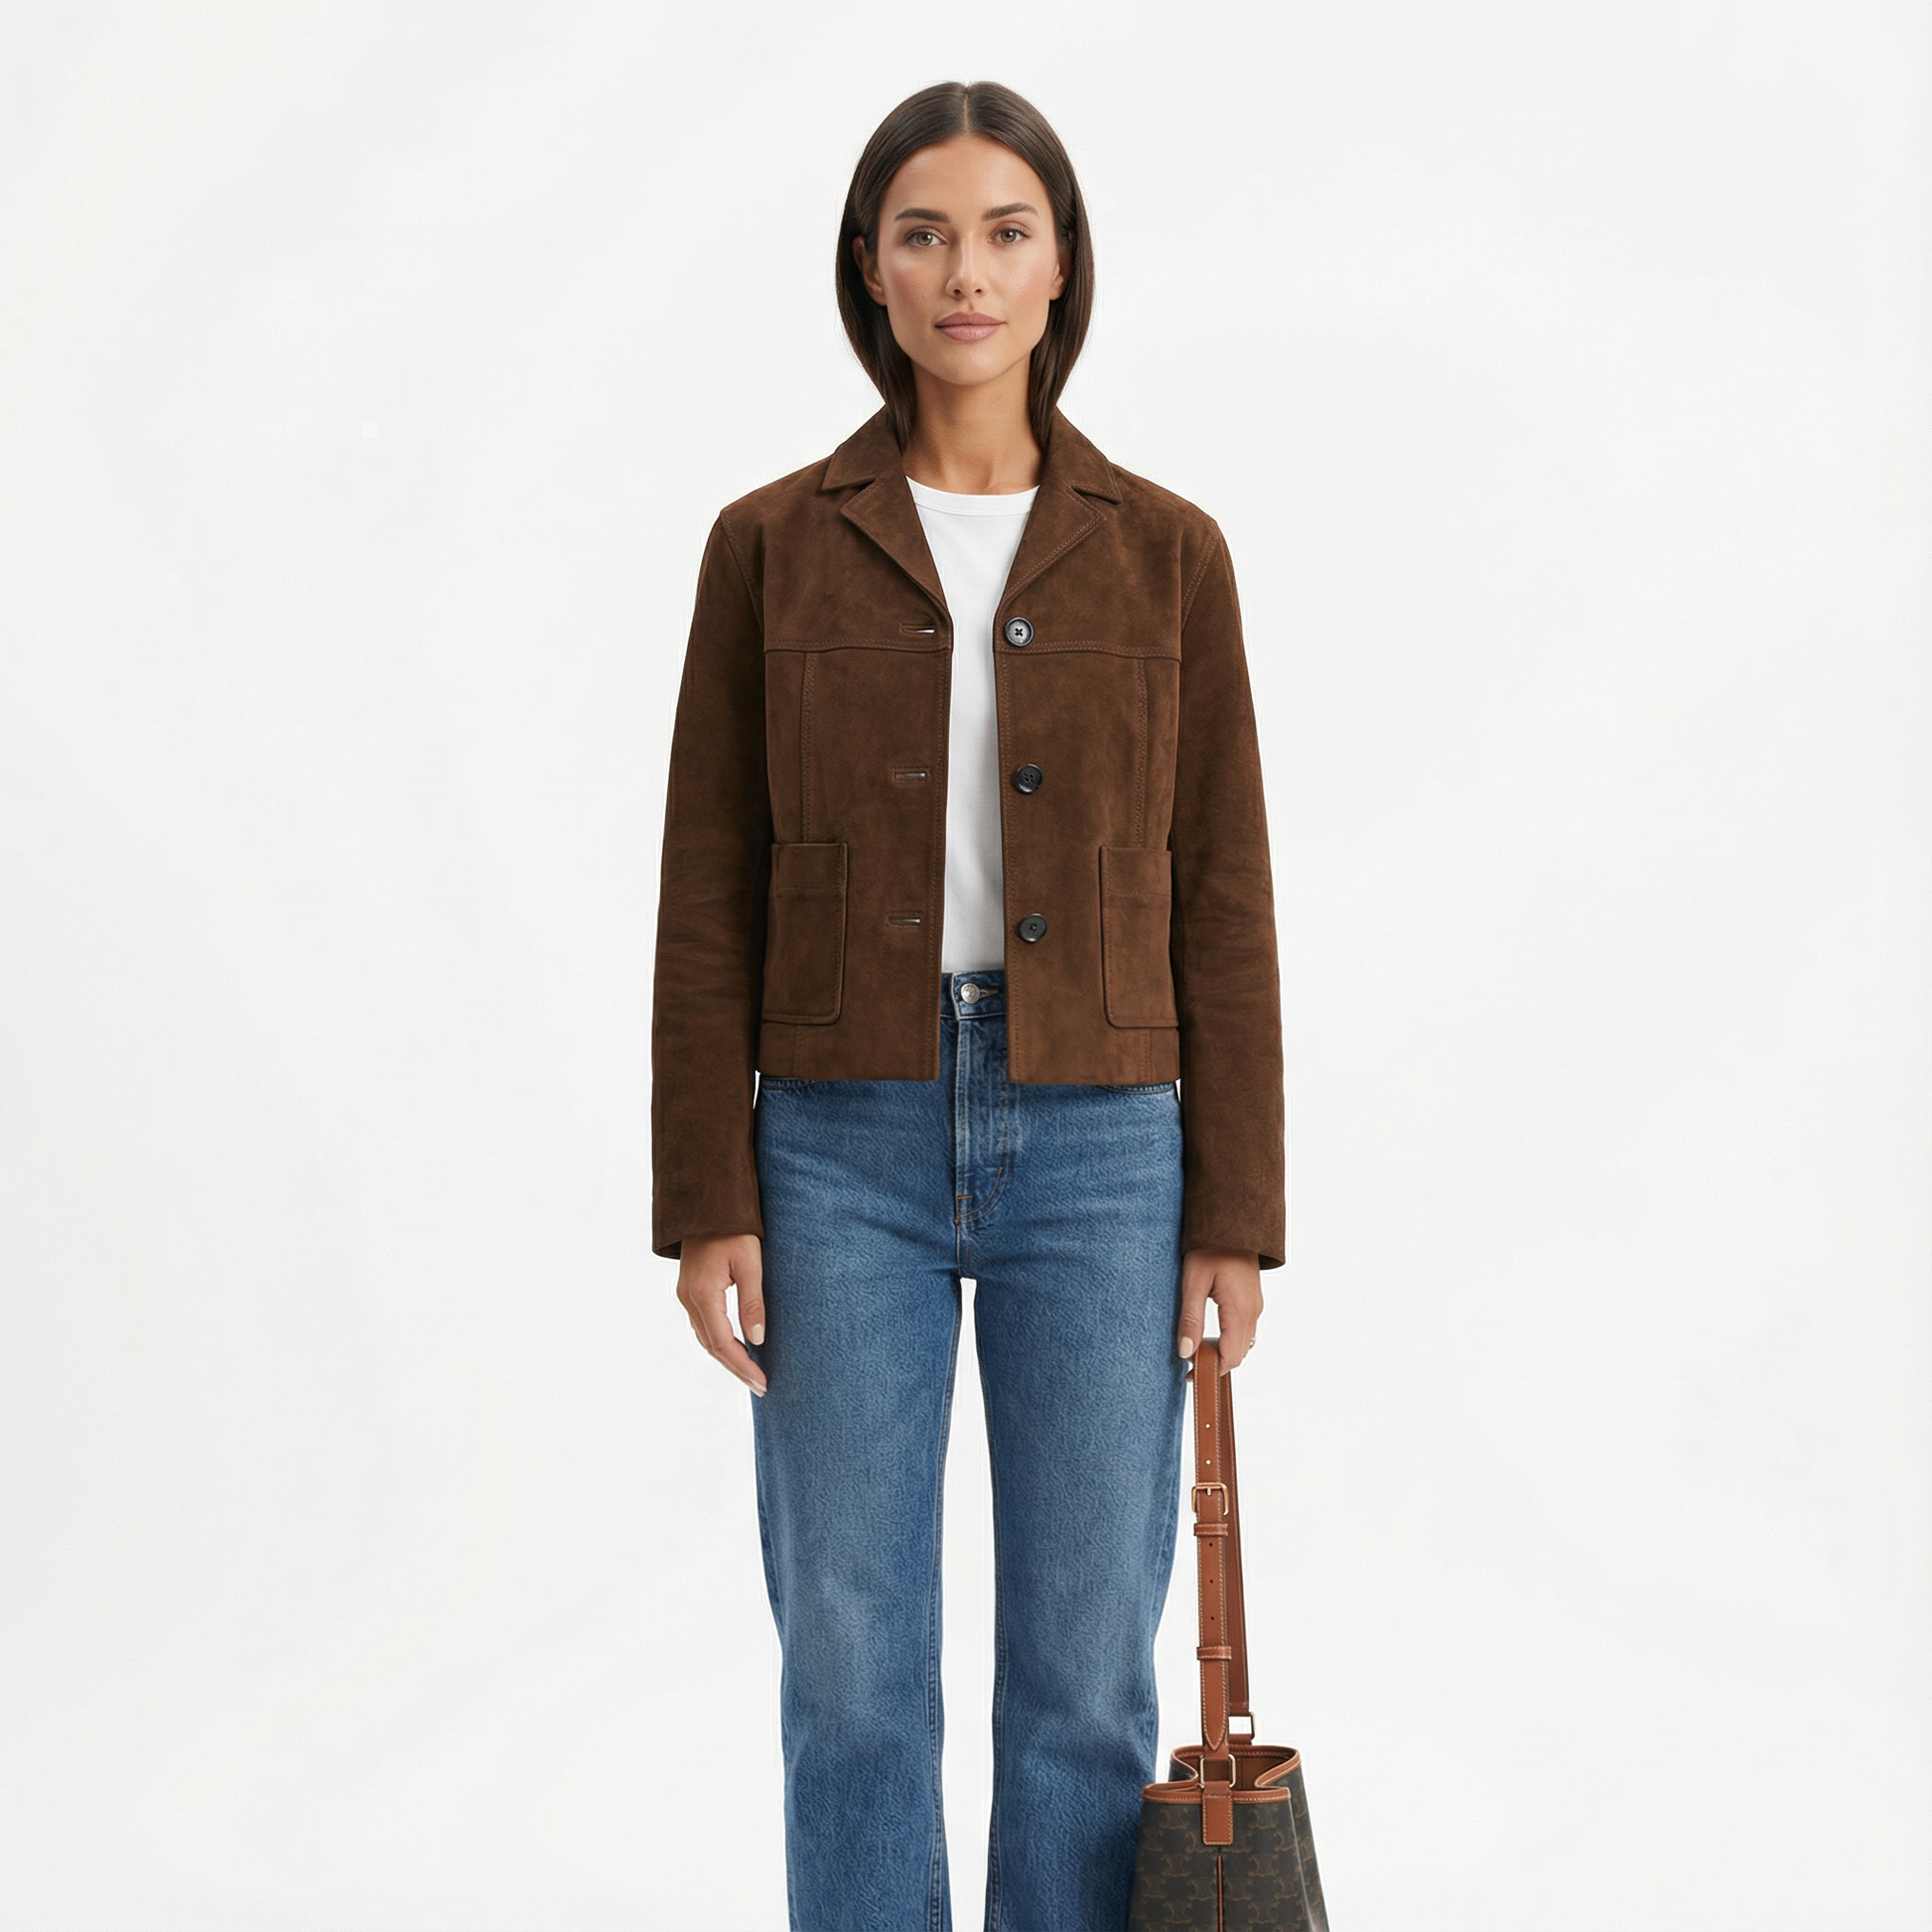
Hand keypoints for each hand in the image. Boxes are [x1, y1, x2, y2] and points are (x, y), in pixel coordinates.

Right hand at [676, 1232, 767, 1395]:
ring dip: (727, 1357)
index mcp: (703, 1294)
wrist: (707, 1203)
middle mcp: (688, 1298)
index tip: (762, 1383)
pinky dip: (719, 1341)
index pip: (723, 1343)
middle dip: (736, 1368)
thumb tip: (757, 1339)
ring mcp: (686, 1294)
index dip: (743, 1366)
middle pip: (711, 1346)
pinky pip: (703, 1325)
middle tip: (760, 1386)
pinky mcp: (690, 1289)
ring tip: (751, 1373)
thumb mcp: (750, 1262)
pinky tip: (736, 1347)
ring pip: (705, 1337)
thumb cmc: (733, 1228)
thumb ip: (752, 1302)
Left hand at [1176, 1247, 1262, 1369]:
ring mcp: (1255, 1305)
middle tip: (1189, 1365)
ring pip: (1242, 1342)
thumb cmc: (1210, 1247)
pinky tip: (1209, 1335)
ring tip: (1196, 1350)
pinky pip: (1244, 1329)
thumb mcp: (1193, 1282)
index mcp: (1240, 1310)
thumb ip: (1190, 1319)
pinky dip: (1229, 1339)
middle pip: (1238, 1353)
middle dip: (1216, 1364)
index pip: (1230, 1356)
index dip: (1211, 1370)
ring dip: (1222, 1351)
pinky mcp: (1252, 1299)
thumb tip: (1185, 1352)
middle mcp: (1253, 1312)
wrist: (1231, 1223)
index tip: (1189, 1374)